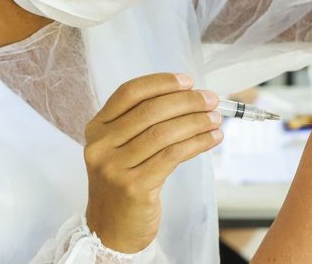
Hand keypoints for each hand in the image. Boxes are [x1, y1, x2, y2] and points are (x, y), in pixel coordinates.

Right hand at [83, 73, 223, 252]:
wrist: (112, 229)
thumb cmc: (125, 182)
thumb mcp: (122, 148)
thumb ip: (144, 123)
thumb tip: (190, 96)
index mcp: (96, 128)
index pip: (129, 93)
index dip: (161, 83)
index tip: (188, 81)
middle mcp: (100, 145)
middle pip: (150, 110)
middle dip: (187, 101)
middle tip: (211, 100)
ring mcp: (114, 167)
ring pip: (164, 133)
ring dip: (196, 122)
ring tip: (215, 119)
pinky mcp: (133, 187)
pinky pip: (173, 156)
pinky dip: (197, 143)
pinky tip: (212, 139)